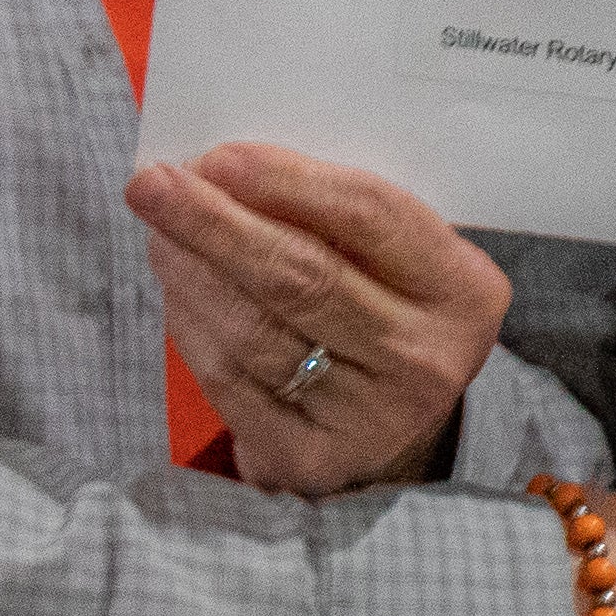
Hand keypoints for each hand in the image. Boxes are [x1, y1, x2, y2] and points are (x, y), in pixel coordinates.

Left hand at [126, 144, 510, 493]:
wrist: (399, 427)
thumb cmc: (388, 308)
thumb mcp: (400, 256)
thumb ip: (337, 213)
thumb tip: (224, 168)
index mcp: (463, 290)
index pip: (370, 217)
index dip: (288, 182)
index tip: (219, 156)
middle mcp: (425, 360)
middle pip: (301, 277)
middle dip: (215, 223)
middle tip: (152, 185)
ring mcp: (368, 418)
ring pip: (254, 329)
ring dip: (191, 272)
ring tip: (160, 231)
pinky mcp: (307, 459)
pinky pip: (229, 381)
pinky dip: (191, 326)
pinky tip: (177, 289)